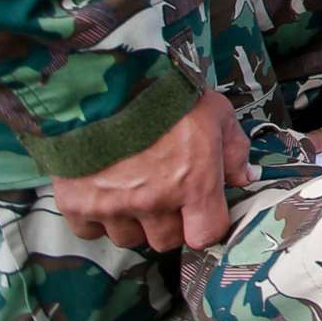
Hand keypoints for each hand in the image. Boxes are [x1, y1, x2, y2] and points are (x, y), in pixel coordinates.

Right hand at [53, 89, 251, 253]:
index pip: (207, 234)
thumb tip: (245, 177)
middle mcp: (154, 201)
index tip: (201, 211)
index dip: (206, 224)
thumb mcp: (215, 112)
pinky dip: (96, 217)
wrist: (100, 80)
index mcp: (194, 183)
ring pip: (129, 238)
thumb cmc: (163, 94)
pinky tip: (102, 189)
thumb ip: (234, 150)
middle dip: (169, 221)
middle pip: (167, 240)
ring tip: (132, 187)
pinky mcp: (76, 203)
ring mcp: (113, 206)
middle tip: (164, 191)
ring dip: (133, 220)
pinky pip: (90, 230)